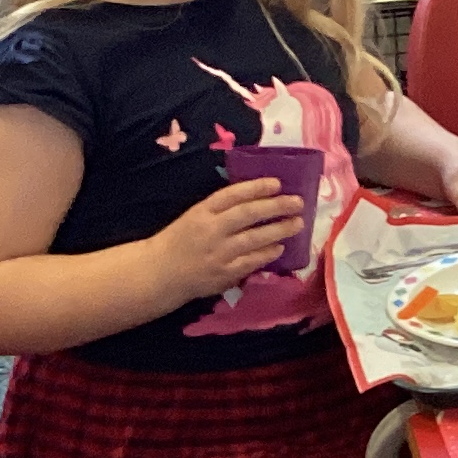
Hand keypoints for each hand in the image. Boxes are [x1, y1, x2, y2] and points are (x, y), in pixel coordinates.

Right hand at [153, 181, 303, 299]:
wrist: (159, 273)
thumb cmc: (180, 240)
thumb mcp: (194, 216)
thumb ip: (220, 208)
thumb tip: (258, 197)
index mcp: (201, 212)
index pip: (232, 195)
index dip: (256, 187)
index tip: (277, 183)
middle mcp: (211, 230)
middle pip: (248, 214)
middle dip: (276, 206)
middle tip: (298, 202)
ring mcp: (219, 253)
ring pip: (254, 238)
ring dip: (279, 230)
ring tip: (298, 223)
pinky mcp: (224, 274)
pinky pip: (252, 262)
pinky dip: (268, 253)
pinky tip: (280, 247)